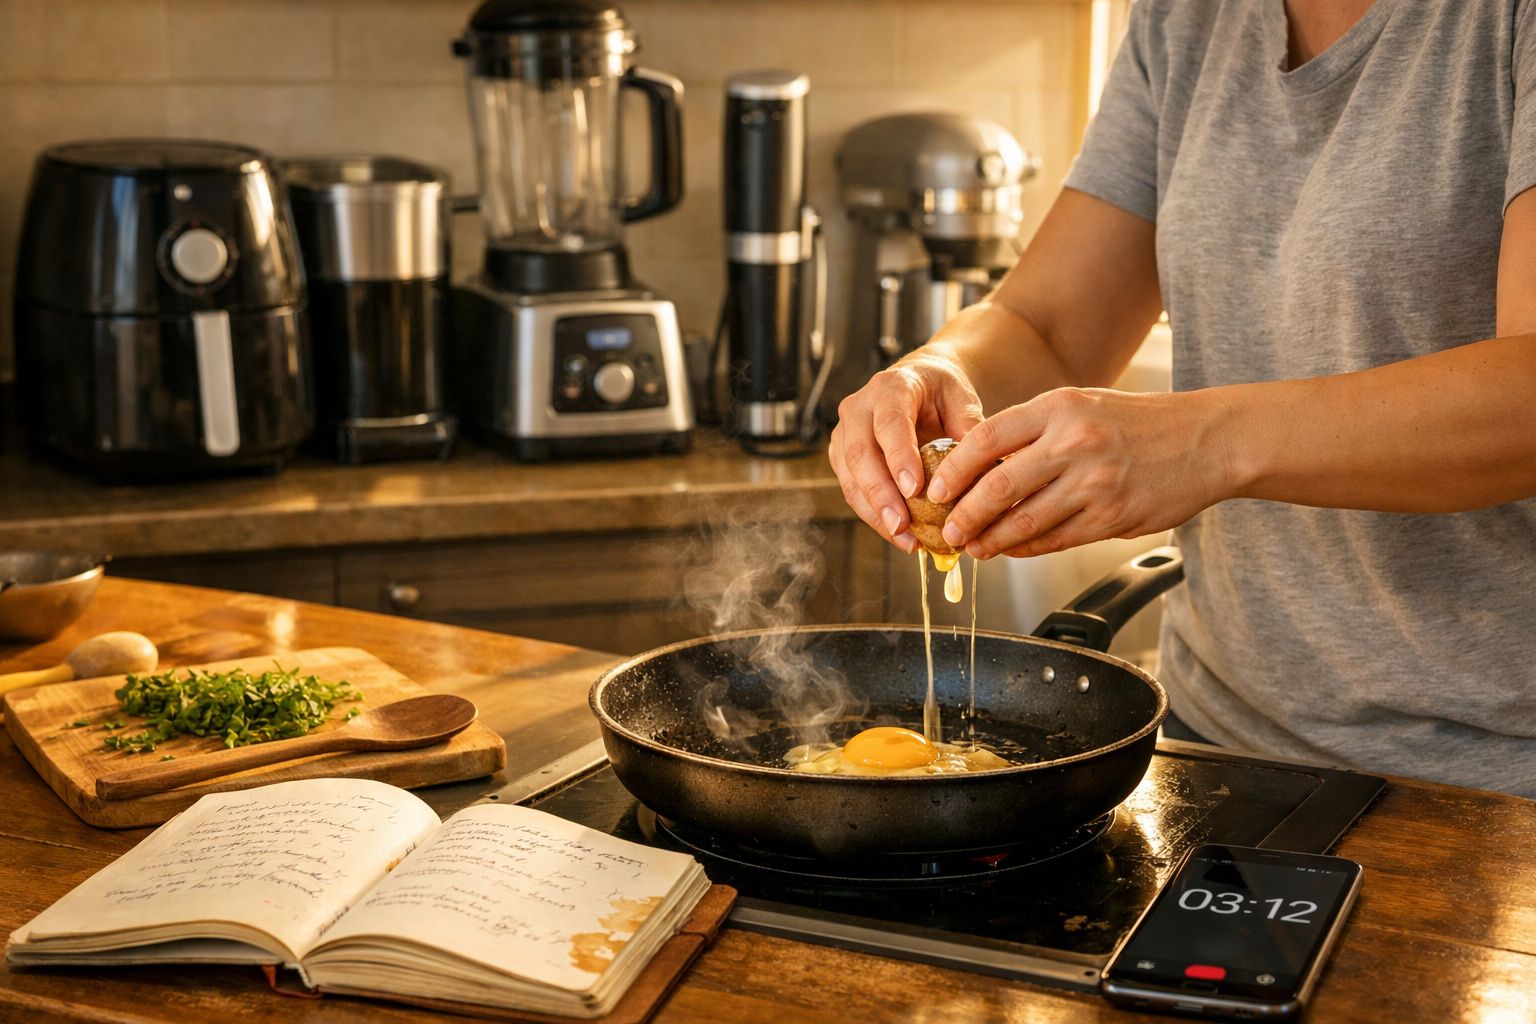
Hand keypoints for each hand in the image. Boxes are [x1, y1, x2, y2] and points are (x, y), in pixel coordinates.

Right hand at [828, 354, 984, 552]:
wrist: (918, 384)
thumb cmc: (941, 393)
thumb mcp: (962, 399)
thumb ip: (969, 428)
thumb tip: (982, 469)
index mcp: (891, 388)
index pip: (890, 423)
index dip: (899, 457)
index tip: (915, 489)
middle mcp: (859, 408)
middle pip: (860, 454)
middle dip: (880, 494)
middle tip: (902, 525)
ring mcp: (845, 434)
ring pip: (850, 478)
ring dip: (875, 513)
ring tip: (904, 539)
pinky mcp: (842, 458)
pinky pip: (852, 491)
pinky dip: (874, 516)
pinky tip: (899, 535)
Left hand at [927, 387, 1234, 556]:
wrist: (1208, 440)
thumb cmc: (1141, 423)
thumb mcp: (1083, 405)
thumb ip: (1034, 431)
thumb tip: (980, 466)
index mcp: (1060, 407)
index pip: (986, 439)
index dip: (953, 469)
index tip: (935, 489)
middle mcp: (1074, 443)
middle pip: (997, 486)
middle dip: (963, 514)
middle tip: (947, 528)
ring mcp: (1094, 483)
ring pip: (1023, 520)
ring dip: (990, 539)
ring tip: (971, 546)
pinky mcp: (1112, 518)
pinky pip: (1054, 539)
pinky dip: (1025, 548)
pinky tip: (1010, 549)